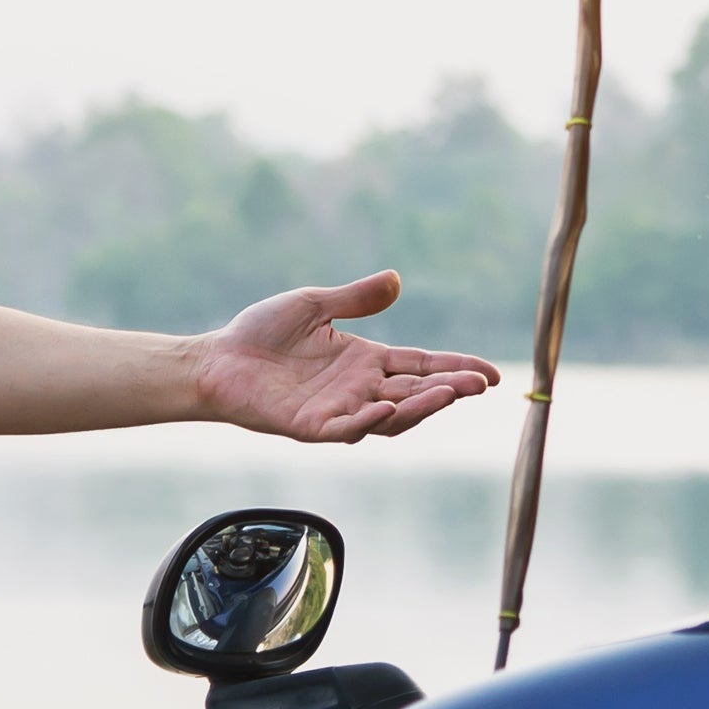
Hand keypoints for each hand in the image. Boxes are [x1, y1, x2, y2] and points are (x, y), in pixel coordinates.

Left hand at [187, 274, 501, 444]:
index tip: (490, 373)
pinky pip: (346, 429)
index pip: (421, 366)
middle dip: (449, 390)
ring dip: (419, 408)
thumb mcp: (315, 304)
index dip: (456, 369)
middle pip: (415, 394)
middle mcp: (360, 389)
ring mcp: (339, 411)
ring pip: (390, 417)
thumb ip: (356, 298)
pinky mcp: (311, 427)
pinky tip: (385, 410)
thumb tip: (396, 279)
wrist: (217, 360)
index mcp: (365, 360)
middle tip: (480, 384)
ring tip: (448, 394)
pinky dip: (367, 423)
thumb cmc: (262, 333)